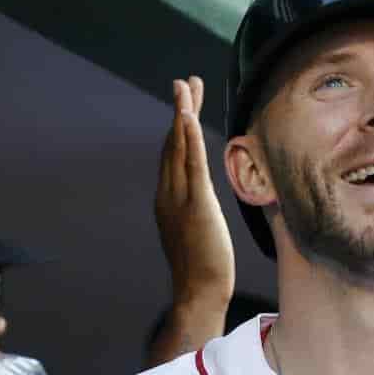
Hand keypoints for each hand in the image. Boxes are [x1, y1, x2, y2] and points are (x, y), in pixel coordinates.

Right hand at [156, 77, 235, 309]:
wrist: (198, 293)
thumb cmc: (204, 272)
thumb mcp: (199, 234)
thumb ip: (199, 214)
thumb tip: (205, 206)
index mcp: (169, 200)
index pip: (174, 155)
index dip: (178, 127)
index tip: (184, 103)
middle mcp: (168, 194)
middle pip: (173, 143)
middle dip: (180, 110)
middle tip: (184, 82)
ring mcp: (178, 198)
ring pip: (178, 147)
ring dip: (182, 113)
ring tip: (186, 86)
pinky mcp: (195, 205)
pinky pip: (190, 165)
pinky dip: (187, 139)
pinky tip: (187, 117)